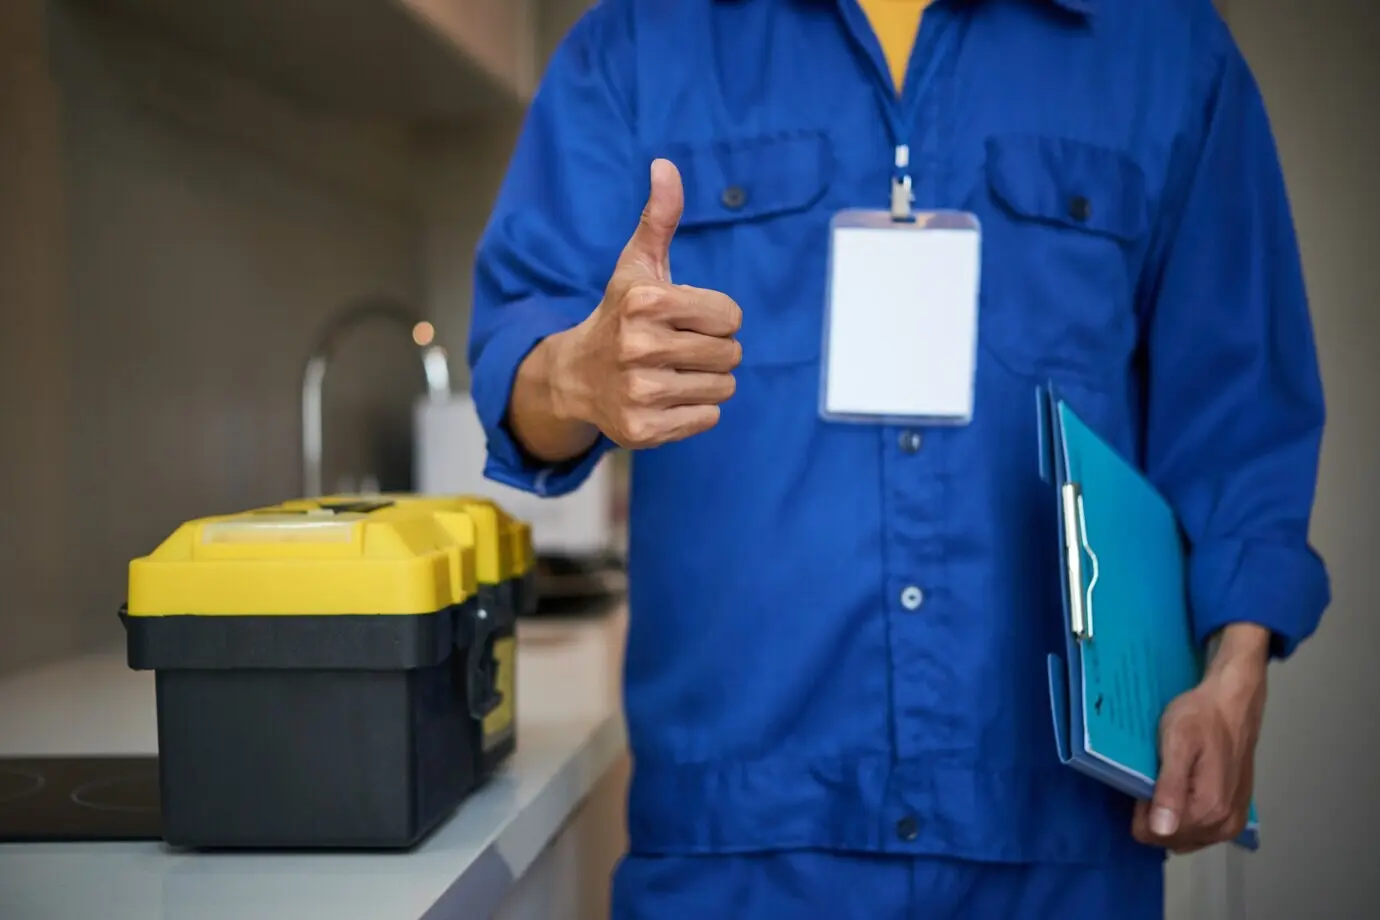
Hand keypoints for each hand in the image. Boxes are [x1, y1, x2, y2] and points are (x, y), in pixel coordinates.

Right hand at [548, 158, 742, 449]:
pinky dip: (695, 410)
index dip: (715, 317)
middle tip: (678, 348)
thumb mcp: (637, 265)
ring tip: (672, 372)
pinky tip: (665, 398)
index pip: (731, 316)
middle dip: (713, 350)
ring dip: (707, 381)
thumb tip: (665, 164)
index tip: (684, 319)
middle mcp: (638, 347)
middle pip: (730, 354)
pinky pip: (708, 419)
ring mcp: (639, 392)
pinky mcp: (643, 430)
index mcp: (645, 302)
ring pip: (723, 388)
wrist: (575, 376)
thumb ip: (659, 217)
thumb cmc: (620, 314)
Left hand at [1133, 624, 1269, 852]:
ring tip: (1172, 778)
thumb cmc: (1201, 717)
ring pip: (1182, 838)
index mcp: (1208, 809)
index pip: (1153, 834)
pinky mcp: (1235, 817)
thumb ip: (1169, 788)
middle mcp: (1223, 824)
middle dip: (1156, 813)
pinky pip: (1199, 832)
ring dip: (1171, 815)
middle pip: (1168, 839)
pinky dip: (1186, 815)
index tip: (1146, 779)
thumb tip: (1161, 830)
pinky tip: (1185, 788)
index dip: (1141, 808)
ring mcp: (1231, 824)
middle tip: (1159, 775)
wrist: (1233, 704)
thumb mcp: (1176, 744)